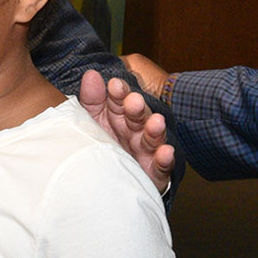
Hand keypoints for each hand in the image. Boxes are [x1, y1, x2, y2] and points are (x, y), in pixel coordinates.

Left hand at [79, 65, 173, 191]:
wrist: (106, 183)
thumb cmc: (103, 146)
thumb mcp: (93, 120)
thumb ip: (92, 99)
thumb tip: (91, 75)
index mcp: (120, 116)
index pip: (120, 100)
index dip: (119, 92)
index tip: (114, 85)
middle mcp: (135, 130)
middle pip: (138, 116)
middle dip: (137, 108)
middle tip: (133, 101)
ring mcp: (146, 151)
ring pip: (152, 138)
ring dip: (155, 129)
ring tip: (156, 122)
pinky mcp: (154, 172)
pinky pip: (161, 166)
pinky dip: (164, 159)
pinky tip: (166, 152)